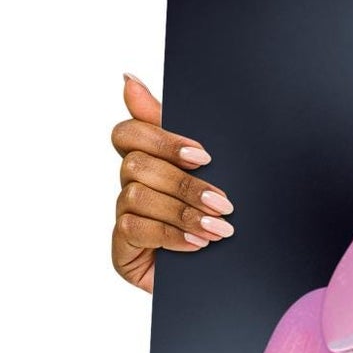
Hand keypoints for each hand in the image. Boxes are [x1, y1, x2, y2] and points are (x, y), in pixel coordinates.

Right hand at [110, 73, 235, 292]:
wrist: (230, 273)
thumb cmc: (217, 217)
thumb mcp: (211, 172)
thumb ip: (177, 130)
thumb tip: (128, 79)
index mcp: (149, 159)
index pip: (129, 132)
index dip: (161, 138)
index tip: (203, 156)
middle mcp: (130, 185)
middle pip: (136, 164)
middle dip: (184, 183)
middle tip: (223, 201)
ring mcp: (124, 216)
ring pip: (138, 196)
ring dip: (183, 212)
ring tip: (219, 228)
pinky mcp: (122, 248)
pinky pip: (135, 229)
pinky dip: (171, 235)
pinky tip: (198, 245)